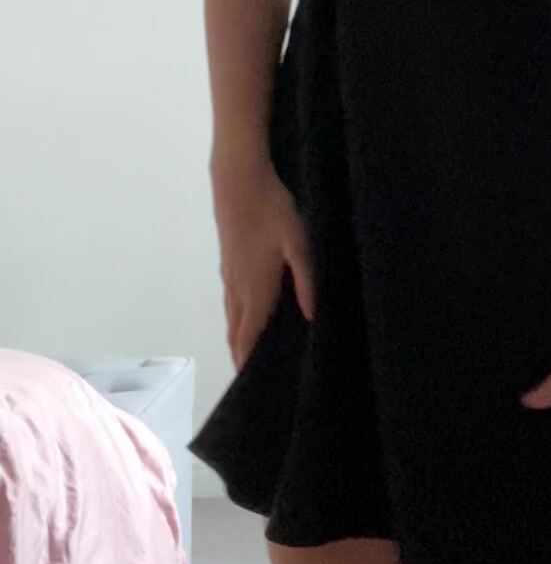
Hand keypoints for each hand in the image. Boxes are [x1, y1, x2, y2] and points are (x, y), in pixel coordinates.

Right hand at [211, 158, 315, 369]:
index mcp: (255, 288)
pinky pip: (229, 299)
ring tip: (247, 353)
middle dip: (240, 353)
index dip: (246, 360)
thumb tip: (311, 316)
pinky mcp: (227, 262)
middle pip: (234, 331)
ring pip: (230, 315)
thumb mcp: (297, 243)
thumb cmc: (271, 210)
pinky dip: (235, 317)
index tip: (248, 383)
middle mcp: (237, 287)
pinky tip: (245, 314)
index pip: (247, 334)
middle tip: (250, 376)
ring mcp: (228, 274)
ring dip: (236, 336)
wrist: (237, 180)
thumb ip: (305, 280)